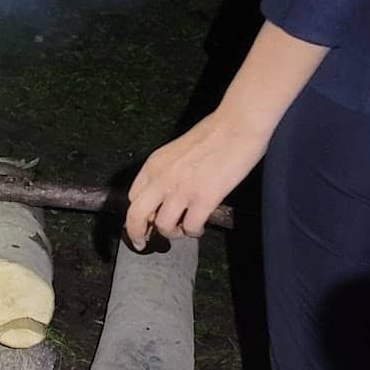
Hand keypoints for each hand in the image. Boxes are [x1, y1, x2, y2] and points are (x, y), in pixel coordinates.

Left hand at [124, 109, 269, 248]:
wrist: (236, 126)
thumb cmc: (212, 134)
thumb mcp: (176, 152)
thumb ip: (166, 173)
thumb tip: (165, 196)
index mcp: (153, 165)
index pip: (132, 197)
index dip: (137, 214)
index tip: (142, 224)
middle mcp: (161, 179)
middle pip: (136, 216)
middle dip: (136, 234)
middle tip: (144, 243)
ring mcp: (181, 190)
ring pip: (163, 226)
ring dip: (173, 233)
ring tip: (184, 229)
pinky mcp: (204, 198)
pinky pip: (190, 227)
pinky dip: (194, 232)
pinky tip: (201, 226)